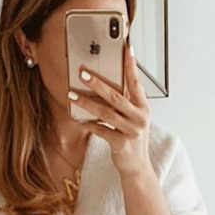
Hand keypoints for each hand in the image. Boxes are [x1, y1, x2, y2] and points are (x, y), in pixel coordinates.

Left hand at [70, 40, 151, 177]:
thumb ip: (126, 103)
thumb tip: (106, 84)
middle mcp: (140, 118)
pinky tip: (79, 119)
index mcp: (143, 108)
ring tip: (71, 95)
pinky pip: (102, 130)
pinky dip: (89, 124)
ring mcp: (132, 131)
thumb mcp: (134, 119)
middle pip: (116, 96)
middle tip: (82, 73)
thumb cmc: (133, 140)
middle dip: (98, 83)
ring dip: (86, 102)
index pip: (136, 82)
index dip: (131, 65)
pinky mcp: (121, 145)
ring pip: (106, 112)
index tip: (125, 47)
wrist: (137, 167)